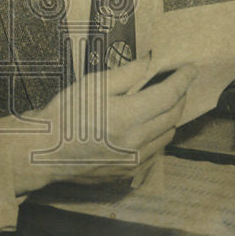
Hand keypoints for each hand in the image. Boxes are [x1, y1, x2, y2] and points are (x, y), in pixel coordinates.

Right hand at [11, 59, 196, 193]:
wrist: (43, 151)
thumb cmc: (65, 113)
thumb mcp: (93, 84)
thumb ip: (127, 74)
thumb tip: (152, 61)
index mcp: (127, 117)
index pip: (169, 95)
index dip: (183, 79)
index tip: (191, 68)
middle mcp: (136, 142)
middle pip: (174, 116)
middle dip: (179, 96)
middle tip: (176, 82)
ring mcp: (134, 161)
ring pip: (168, 135)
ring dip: (170, 117)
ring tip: (160, 103)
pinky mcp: (128, 173)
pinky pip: (155, 152)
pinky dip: (157, 136)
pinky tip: (144, 126)